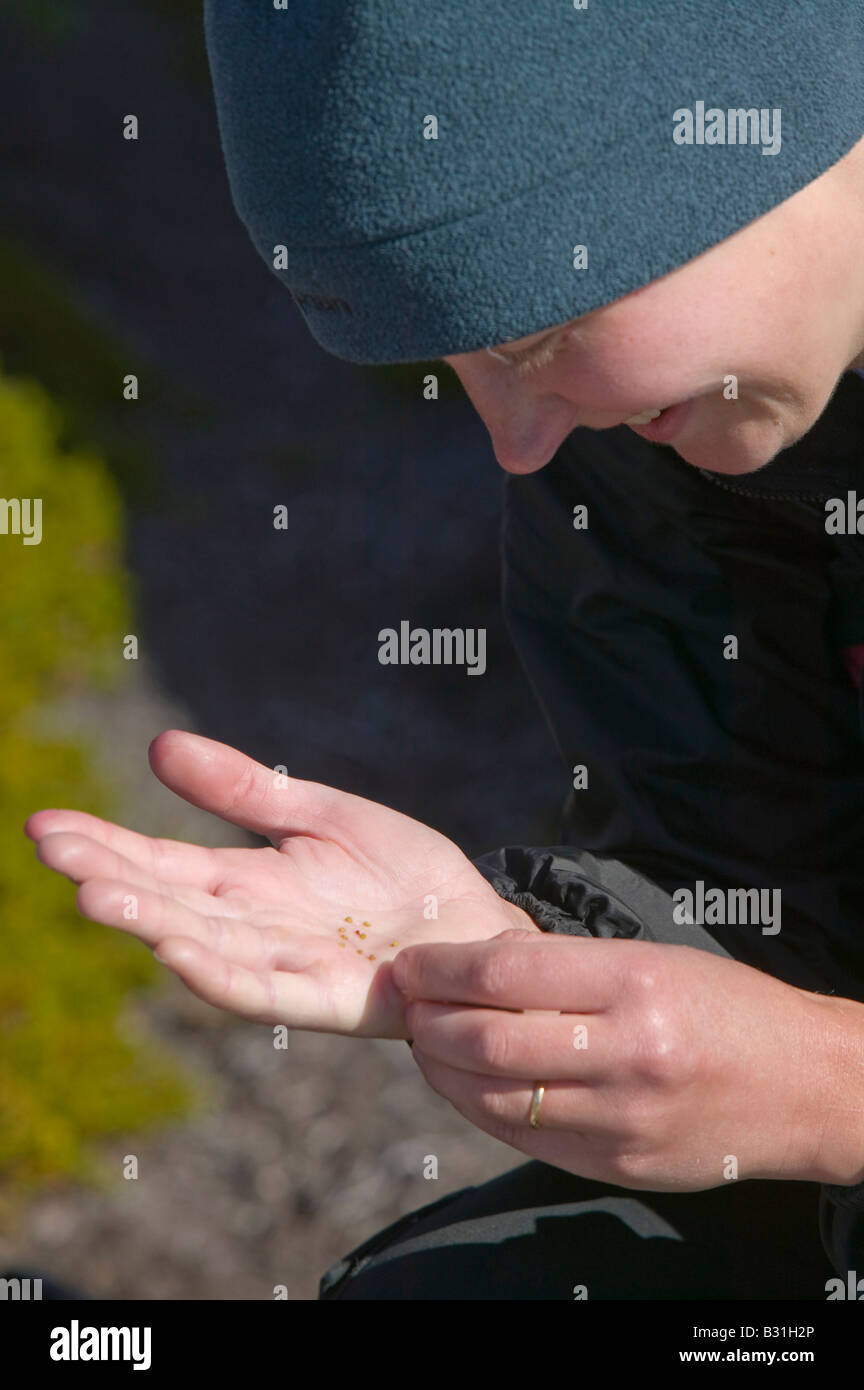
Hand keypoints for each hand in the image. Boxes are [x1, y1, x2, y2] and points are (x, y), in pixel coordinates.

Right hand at [25, 730, 536, 1038]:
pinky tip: (176, 948)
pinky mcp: (329, 998)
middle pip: (169, 901)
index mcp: (248, 882)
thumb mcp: (319, 814)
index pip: (162, 862)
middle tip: (52, 848)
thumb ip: (244, 790)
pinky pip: (264, 989)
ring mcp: (287, 965)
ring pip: (204, 945)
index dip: (107, 844)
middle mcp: (254, 927)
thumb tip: (159, 744)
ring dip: (149, 922)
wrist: (477, 928)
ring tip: (94, 894)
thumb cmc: (402, 876)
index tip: (46, 824)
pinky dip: (219, 972)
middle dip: (110, 876)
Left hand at [394, 928, 863, 1188]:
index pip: (506, 971)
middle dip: (427, 1020)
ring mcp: (623, 1119)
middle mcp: (627, 1053)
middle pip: (487, 1040)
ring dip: (442, 1069)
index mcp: (636, 983)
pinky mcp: (619, 1166)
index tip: (412, 963)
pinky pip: (527, 1139)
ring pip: (496, 1097)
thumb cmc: (726, 1007)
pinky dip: (482, 1109)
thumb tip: (478, 964)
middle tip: (406, 1003)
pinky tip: (466, 1085)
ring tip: (426, 1042)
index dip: (442, 968)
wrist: (805, 1086)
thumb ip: (567, 966)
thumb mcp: (653, 959)